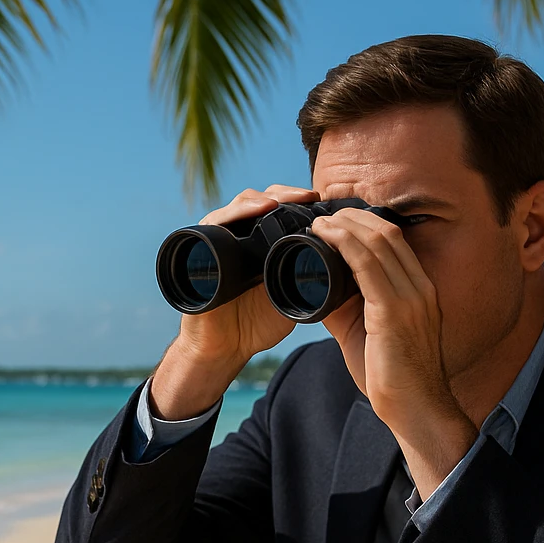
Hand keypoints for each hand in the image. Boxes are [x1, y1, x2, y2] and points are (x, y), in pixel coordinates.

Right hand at [150, 186, 314, 419]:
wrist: (224, 348)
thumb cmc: (256, 326)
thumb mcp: (291, 298)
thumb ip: (310, 280)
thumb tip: (344, 264)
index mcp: (264, 245)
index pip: (281, 209)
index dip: (300, 201)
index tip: (323, 201)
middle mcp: (241, 237)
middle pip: (262, 200)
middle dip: (286, 194)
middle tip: (308, 196)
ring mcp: (219, 240)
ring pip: (240, 204)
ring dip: (262, 198)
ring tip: (282, 202)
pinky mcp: (199, 247)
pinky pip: (213, 221)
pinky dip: (234, 212)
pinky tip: (256, 210)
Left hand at [314, 209, 477, 499]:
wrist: (414, 410)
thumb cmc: (392, 376)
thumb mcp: (369, 332)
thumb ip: (349, 306)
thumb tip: (318, 288)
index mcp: (419, 290)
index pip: (395, 241)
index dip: (365, 223)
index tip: (336, 218)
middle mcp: (420, 287)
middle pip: (388, 233)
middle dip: (353, 216)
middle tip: (322, 212)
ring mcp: (411, 298)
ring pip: (379, 242)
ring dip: (346, 225)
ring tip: (319, 220)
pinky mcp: (395, 312)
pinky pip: (368, 265)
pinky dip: (344, 245)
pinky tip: (325, 236)